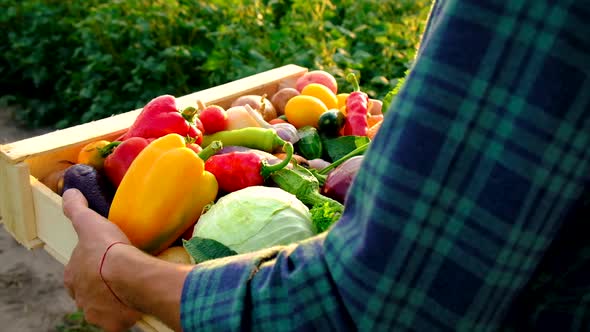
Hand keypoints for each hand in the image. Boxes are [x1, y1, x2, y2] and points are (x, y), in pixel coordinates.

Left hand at [62, 188, 141, 331]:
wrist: (130, 276)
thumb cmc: (107, 249)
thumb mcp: (90, 223)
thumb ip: (77, 209)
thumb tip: (70, 193)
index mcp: (73, 276)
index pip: (77, 271)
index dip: (89, 265)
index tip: (103, 259)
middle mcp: (80, 297)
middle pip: (90, 291)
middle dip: (101, 285)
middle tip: (120, 273)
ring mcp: (97, 312)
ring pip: (103, 306)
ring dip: (114, 299)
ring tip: (131, 286)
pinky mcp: (114, 323)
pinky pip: (120, 318)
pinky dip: (126, 312)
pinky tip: (137, 301)